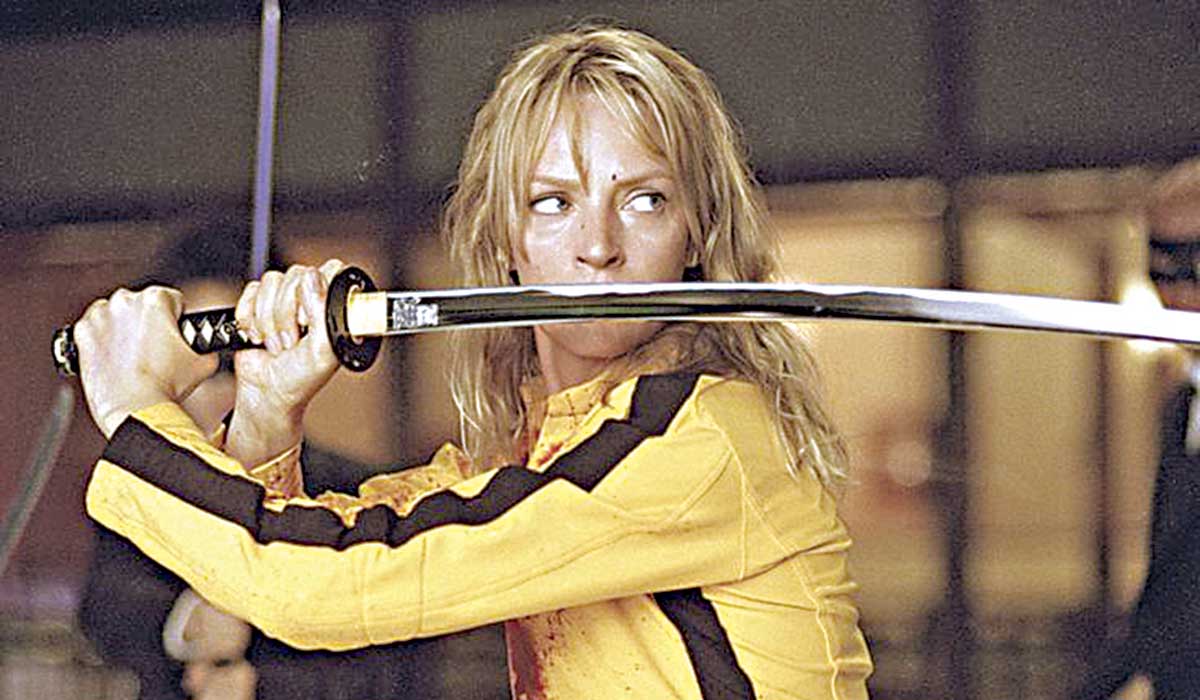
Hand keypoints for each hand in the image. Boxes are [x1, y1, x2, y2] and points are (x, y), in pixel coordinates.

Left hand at [74, 286, 218, 437]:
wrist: (134, 407)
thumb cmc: (165, 386)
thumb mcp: (205, 363)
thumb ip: (207, 347)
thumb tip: (205, 347)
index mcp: (155, 300)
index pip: (173, 299)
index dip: (177, 319)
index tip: (174, 334)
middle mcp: (124, 301)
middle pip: (141, 305)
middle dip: (148, 323)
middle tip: (155, 349)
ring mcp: (99, 316)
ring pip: (115, 314)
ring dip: (123, 328)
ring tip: (133, 355)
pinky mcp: (81, 333)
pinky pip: (93, 329)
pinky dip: (101, 340)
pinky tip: (114, 357)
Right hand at [226, 260, 342, 463]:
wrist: (267, 393)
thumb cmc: (301, 378)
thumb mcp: (323, 350)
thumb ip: (323, 312)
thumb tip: (313, 278)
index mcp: (333, 305)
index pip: (330, 270)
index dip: (316, 291)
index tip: (308, 320)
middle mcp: (310, 297)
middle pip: (296, 275)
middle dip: (288, 313)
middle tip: (292, 341)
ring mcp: (283, 298)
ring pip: (271, 281)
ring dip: (269, 320)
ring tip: (277, 344)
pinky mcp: (257, 303)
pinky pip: (249, 292)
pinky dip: (249, 318)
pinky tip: (258, 337)